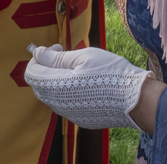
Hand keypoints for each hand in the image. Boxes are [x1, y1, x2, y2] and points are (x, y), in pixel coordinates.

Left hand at [24, 44, 153, 130]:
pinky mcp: (80, 119)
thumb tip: (38, 53)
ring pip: (52, 96)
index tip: (56, 47)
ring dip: (57, 79)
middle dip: (46, 67)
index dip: (39, 57)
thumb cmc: (110, 72)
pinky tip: (86, 82)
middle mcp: (59, 104)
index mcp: (56, 87)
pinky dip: (68, 91)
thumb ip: (57, 57)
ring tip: (77, 67)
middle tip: (65, 53)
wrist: (135, 99)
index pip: (31, 73)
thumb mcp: (84, 56)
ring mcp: (70, 114)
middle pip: (39, 85)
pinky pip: (65, 104)